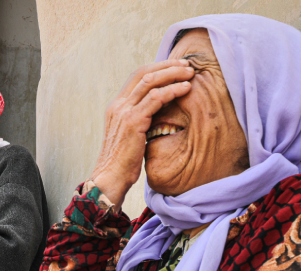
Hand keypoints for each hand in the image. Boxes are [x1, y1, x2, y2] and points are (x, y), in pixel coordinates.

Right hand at [89, 59, 194, 204]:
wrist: (110, 177)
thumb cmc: (123, 161)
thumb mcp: (131, 135)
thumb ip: (140, 119)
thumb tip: (160, 111)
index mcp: (116, 106)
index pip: (137, 76)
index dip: (157, 67)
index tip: (176, 67)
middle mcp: (118, 105)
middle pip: (143, 73)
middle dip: (167, 65)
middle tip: (187, 64)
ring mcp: (124, 111)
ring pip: (150, 81)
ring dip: (172, 74)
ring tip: (189, 73)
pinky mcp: (133, 121)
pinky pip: (155, 98)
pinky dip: (172, 90)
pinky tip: (185, 88)